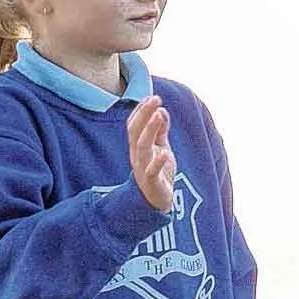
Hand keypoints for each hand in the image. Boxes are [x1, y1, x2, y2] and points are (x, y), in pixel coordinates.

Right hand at [127, 98, 176, 214]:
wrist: (156, 201)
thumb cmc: (158, 171)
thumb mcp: (161, 147)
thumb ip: (160, 130)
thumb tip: (161, 110)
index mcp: (138, 146)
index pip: (134, 125)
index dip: (141, 111)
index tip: (151, 96)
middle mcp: (137, 155)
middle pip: (136, 132)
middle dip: (144, 114)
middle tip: (155, 98)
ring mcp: (143, 169)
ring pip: (142, 148)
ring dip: (150, 130)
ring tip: (159, 115)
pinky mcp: (152, 182)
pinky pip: (152, 172)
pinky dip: (158, 162)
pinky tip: (165, 153)